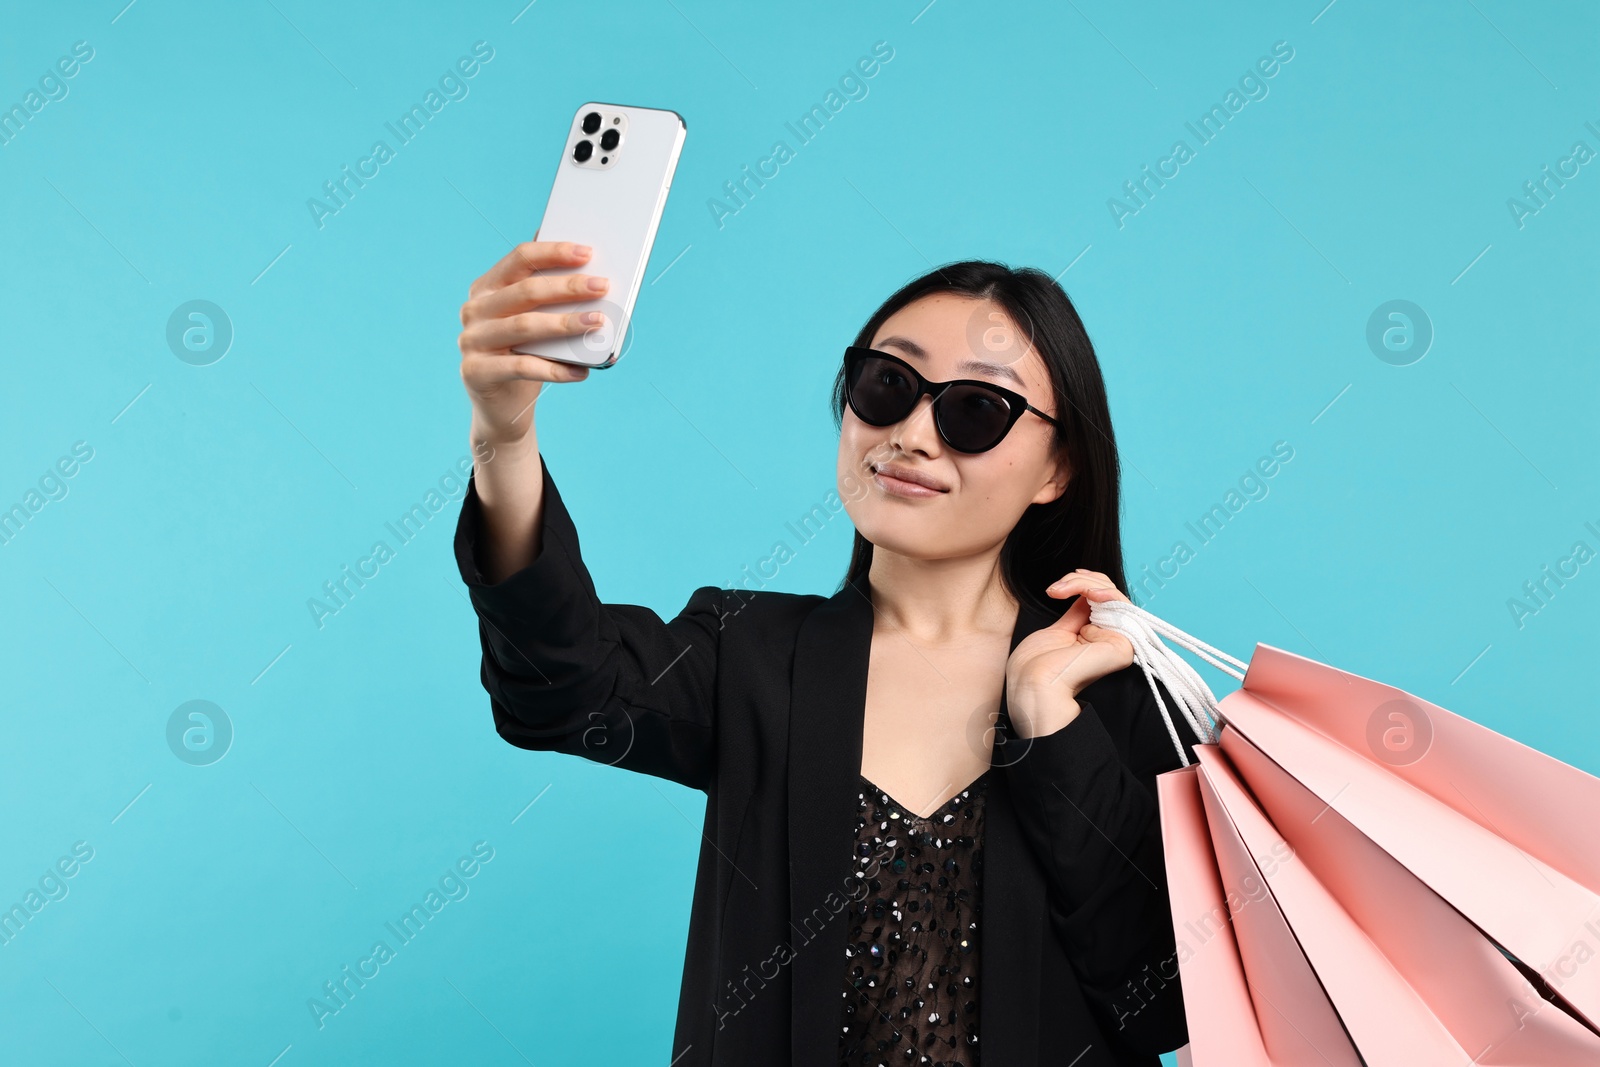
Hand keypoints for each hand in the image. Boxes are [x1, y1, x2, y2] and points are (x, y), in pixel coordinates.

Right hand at [458, 233, 609, 446]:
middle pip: (525, 291)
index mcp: (486, 287)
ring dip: (565, 324)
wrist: (501, 407)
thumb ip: (547, 293)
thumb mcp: (532, 319)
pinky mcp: (476, 372)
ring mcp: (471, 341)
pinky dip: (555, 370)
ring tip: (597, 323)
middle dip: (568, 287)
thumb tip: (586, 264)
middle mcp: (474, 310)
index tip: (587, 253)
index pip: (519, 259)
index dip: (554, 253)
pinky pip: (521, 367)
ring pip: (525, 326)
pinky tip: (581, 372)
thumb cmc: (524, 354)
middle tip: (602, 286)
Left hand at [1004, 569, 1134, 737]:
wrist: (1033, 685)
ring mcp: (1119, 641)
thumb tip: (1087, 591)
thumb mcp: (1059, 631)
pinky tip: (1087, 592)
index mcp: (1095, 639)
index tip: (1060, 585)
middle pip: (1107, 592)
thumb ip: (1078, 614)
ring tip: (1061, 589)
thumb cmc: (1036, 667)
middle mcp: (1110, 639)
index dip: (1084, 583)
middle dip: (1079, 580)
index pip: (1100, 601)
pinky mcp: (1124, 643)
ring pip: (1112, 593)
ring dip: (1085, 583)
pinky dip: (1100, 590)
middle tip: (1055, 589)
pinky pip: (1118, 602)